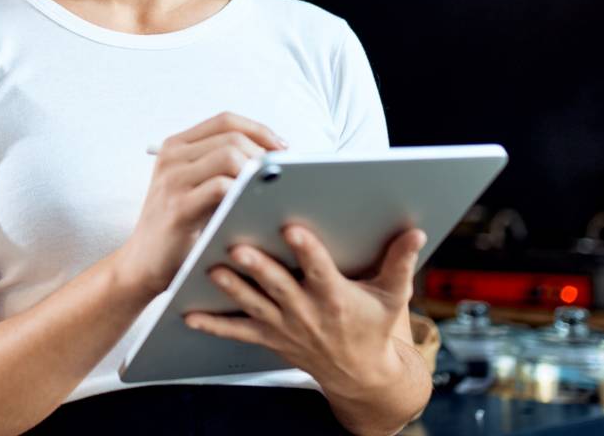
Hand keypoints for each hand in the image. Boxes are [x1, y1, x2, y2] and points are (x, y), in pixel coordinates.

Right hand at [115, 112, 287, 298]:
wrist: (141, 264)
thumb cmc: (179, 227)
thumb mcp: (193, 187)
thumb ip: (220, 167)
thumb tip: (273, 157)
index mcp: (176, 146)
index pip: (226, 121)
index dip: (259, 130)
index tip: (282, 149)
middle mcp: (172, 157)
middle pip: (231, 136)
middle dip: (263, 153)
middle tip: (281, 175)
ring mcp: (172, 180)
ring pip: (229, 156)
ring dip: (256, 172)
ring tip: (270, 191)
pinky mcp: (178, 207)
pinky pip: (221, 187)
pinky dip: (243, 193)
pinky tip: (254, 206)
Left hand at [183, 224, 426, 398]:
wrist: (359, 375)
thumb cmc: (372, 326)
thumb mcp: (393, 296)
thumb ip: (401, 262)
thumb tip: (415, 232)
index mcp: (335, 297)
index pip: (320, 270)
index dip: (307, 250)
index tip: (292, 229)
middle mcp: (306, 311)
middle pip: (278, 287)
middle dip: (258, 268)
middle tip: (238, 247)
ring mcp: (284, 325)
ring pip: (253, 304)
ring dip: (231, 288)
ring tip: (209, 269)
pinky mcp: (269, 336)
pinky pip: (237, 330)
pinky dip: (213, 324)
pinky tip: (188, 313)